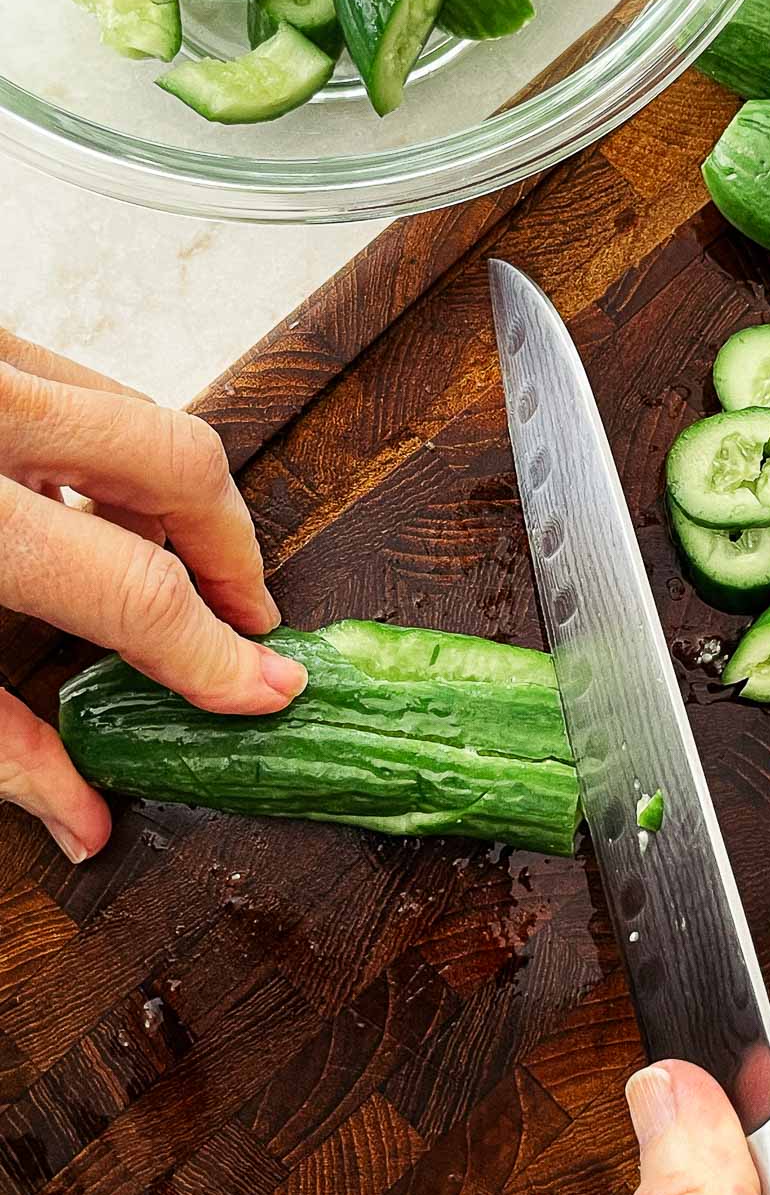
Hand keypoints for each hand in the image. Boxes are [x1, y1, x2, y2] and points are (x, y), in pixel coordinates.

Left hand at [0, 329, 306, 864]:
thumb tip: (81, 819)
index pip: (137, 590)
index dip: (215, 652)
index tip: (265, 686)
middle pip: (180, 462)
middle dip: (233, 547)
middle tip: (240, 618)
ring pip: (140, 406)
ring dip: (176, 492)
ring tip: (169, 565)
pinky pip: (79, 376)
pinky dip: (110, 444)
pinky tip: (86, 504)